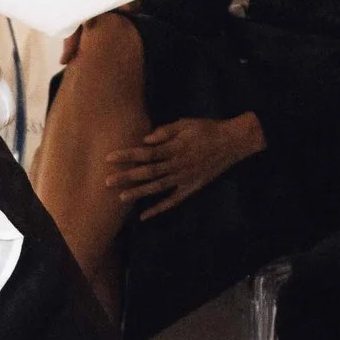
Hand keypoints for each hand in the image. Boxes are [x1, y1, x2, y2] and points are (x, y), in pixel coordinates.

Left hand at [109, 113, 260, 214]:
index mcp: (175, 148)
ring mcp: (185, 179)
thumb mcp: (186, 123)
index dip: (128, 156)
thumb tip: (146, 140)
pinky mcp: (191, 188)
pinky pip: (173, 201)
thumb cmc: (207, 129)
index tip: (110, 158)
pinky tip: (144, 215)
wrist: (233, 142)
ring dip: (138, 193)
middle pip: (148, 172)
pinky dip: (158, 209)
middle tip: (107, 182)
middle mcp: (178, 166)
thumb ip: (165, 131)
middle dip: (127, 177)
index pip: (146, 153)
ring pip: (158, 188)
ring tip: (121, 197)